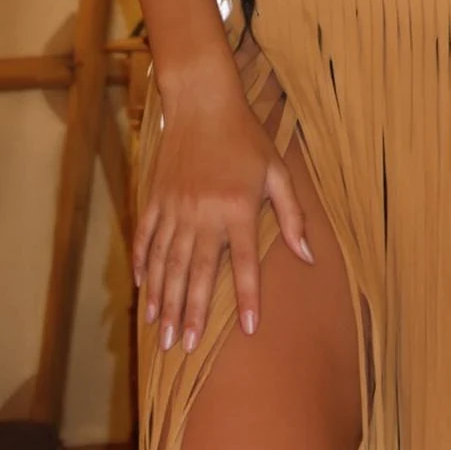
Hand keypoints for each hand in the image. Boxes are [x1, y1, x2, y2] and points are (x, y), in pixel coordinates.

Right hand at [132, 71, 312, 353]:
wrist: (201, 102)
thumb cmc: (246, 139)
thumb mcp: (278, 172)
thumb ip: (292, 216)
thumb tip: (307, 256)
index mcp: (238, 209)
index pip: (243, 264)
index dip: (247, 297)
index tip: (249, 329)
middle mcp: (204, 213)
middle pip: (195, 273)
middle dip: (189, 313)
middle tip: (183, 347)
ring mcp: (175, 207)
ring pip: (166, 262)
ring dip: (163, 300)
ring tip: (160, 332)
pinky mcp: (156, 199)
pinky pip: (147, 238)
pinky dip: (144, 266)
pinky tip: (143, 290)